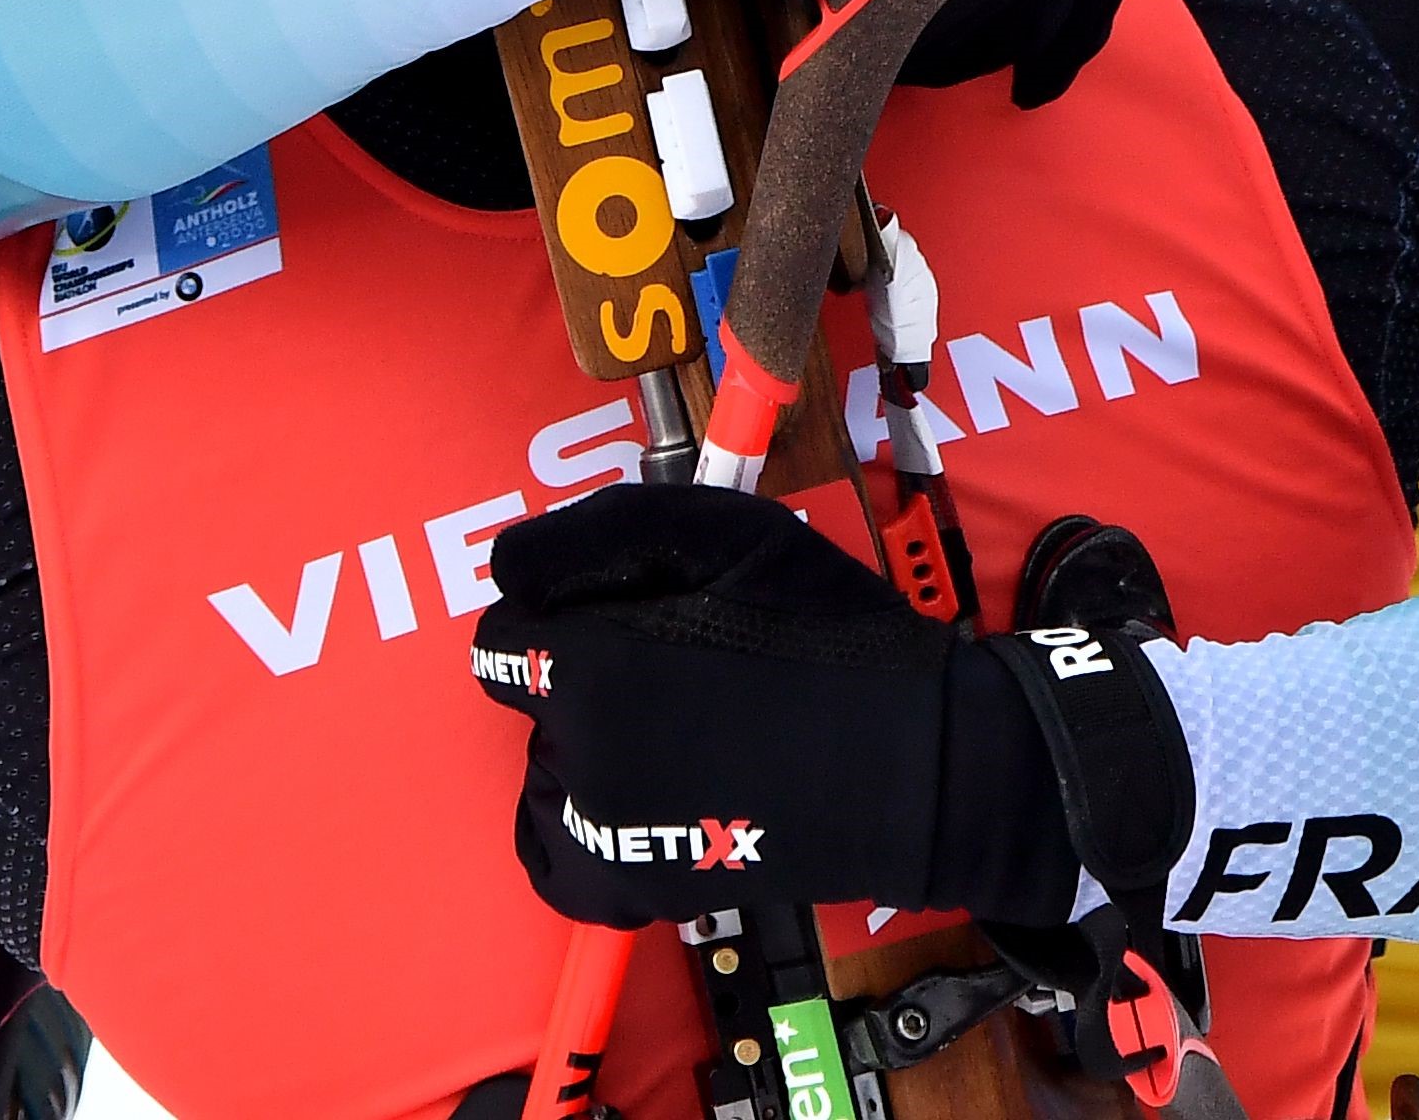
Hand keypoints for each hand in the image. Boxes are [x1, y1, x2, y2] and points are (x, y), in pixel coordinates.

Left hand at [466, 485, 1075, 926]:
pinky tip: (640, 793)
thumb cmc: (826, 637)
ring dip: (582, 745)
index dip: (561, 608)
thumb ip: (598, 534)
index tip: (619, 609)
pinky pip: (556, 857)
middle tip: (668, 666)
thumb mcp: (720, 533)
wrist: (911, 763)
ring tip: (670, 728)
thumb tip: (511, 567)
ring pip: (544, 770)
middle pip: (533, 701)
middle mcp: (581, 757)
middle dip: (580, 673)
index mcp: (592, 666)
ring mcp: (606, 834)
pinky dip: (578, 827)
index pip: (506, 633)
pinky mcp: (637, 886)